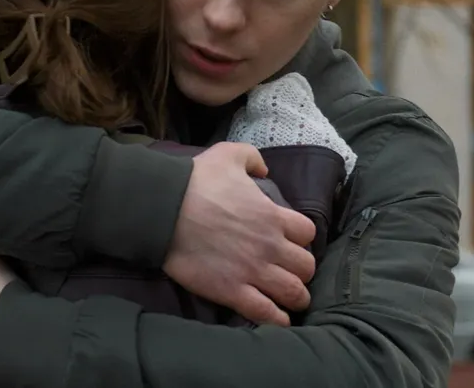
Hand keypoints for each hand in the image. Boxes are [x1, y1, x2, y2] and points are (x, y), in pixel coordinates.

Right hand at [164, 142, 317, 325]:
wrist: (165, 209)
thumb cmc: (197, 180)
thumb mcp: (229, 154)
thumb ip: (253, 159)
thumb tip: (264, 170)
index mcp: (273, 216)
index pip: (308, 234)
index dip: (301, 239)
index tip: (291, 242)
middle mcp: (270, 246)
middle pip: (306, 266)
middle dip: (302, 271)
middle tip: (290, 272)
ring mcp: (253, 271)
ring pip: (294, 292)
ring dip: (296, 297)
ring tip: (290, 299)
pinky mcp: (233, 292)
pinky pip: (267, 313)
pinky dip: (277, 319)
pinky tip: (277, 319)